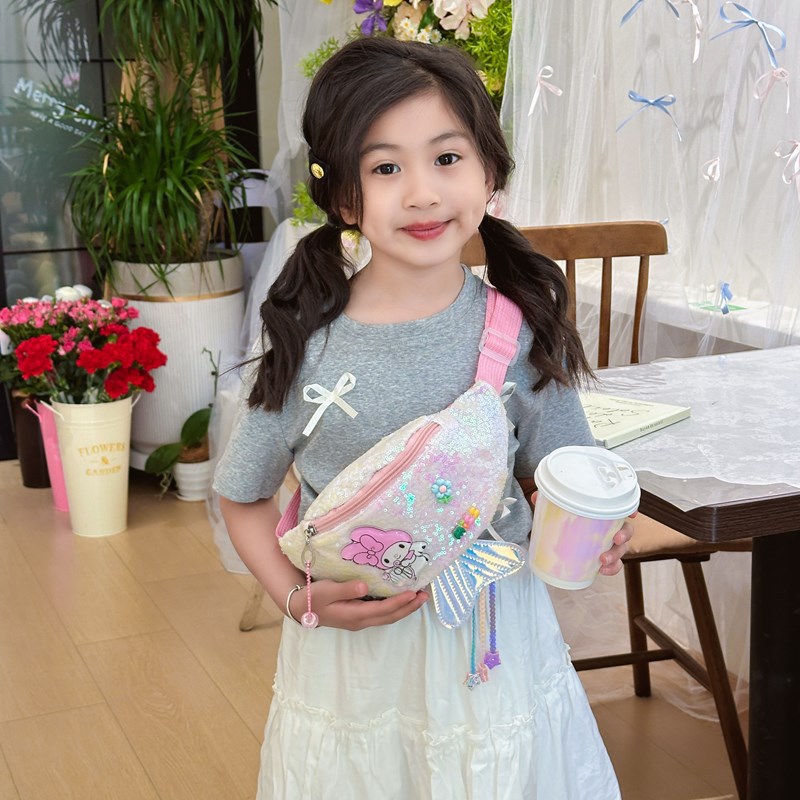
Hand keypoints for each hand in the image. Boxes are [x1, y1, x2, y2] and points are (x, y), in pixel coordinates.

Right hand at [290, 578, 428, 630]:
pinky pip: (382, 614)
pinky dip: (395, 607)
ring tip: (419, 597)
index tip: (413, 593)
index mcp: (355, 615)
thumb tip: (365, 587)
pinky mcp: (359, 615)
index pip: (383, 610)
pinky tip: (401, 599)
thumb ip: (346, 589)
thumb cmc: (314, 597)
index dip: (400, 602)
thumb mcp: (327, 591)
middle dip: (409, 607)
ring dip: (404, 608)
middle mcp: (361, 621)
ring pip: (388, 617)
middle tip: (425, 596)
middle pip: (391, 616)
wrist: (300, 608)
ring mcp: (360, 620)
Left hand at [528, 489, 635, 577]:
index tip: (630, 513)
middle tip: (615, 539)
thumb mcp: (553, 509)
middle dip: (624, 535)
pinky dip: (612, 569)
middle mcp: (609, 527)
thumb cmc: (561, 519)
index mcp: (601, 512)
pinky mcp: (603, 558)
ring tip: (603, 560)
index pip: (620, 508)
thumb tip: (536, 497)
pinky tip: (602, 571)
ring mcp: (607, 544)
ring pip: (621, 549)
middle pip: (626, 529)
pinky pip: (614, 565)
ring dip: (616, 555)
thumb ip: (545, 501)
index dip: (629, 509)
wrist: (554, 536)